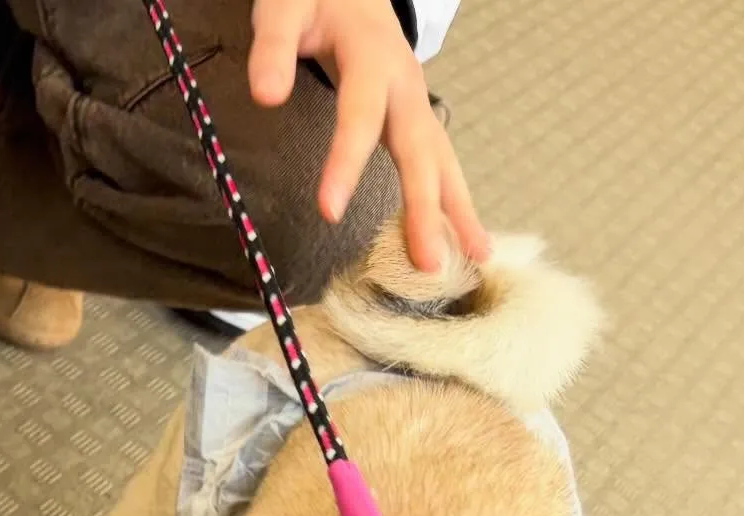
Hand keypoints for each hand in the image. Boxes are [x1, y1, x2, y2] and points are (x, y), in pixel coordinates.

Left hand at [248, 0, 487, 270]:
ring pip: (443, 161)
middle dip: (426, 209)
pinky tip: (466, 239)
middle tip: (429, 263)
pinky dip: (455, 202)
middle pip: (420, 151)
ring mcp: (416, 105)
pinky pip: (439, 164)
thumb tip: (266, 94)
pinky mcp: (415, 120)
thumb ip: (275, 47)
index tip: (329, 211)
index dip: (346, 164)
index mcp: (372, 58)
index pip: (360, 116)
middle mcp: (405, 87)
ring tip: (477, 258)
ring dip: (459, 212)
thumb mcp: (287, 6)